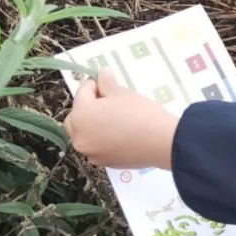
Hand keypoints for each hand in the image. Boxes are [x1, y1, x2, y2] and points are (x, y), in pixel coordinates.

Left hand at [63, 69, 178, 169]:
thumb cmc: (139, 113)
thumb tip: (101, 73)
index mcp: (81, 115)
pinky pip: (95, 147)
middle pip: (76, 117)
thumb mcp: (122, 93)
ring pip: (84, 134)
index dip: (94, 85)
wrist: (160, 142)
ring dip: (91, 125)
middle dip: (87, 107)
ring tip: (113, 119)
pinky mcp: (102, 162)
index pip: (82, 92)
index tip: (107, 83)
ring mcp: (89, 152)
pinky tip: (119, 134)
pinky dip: (101, 139)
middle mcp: (79, 136)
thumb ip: (106, 83)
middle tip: (107, 101)